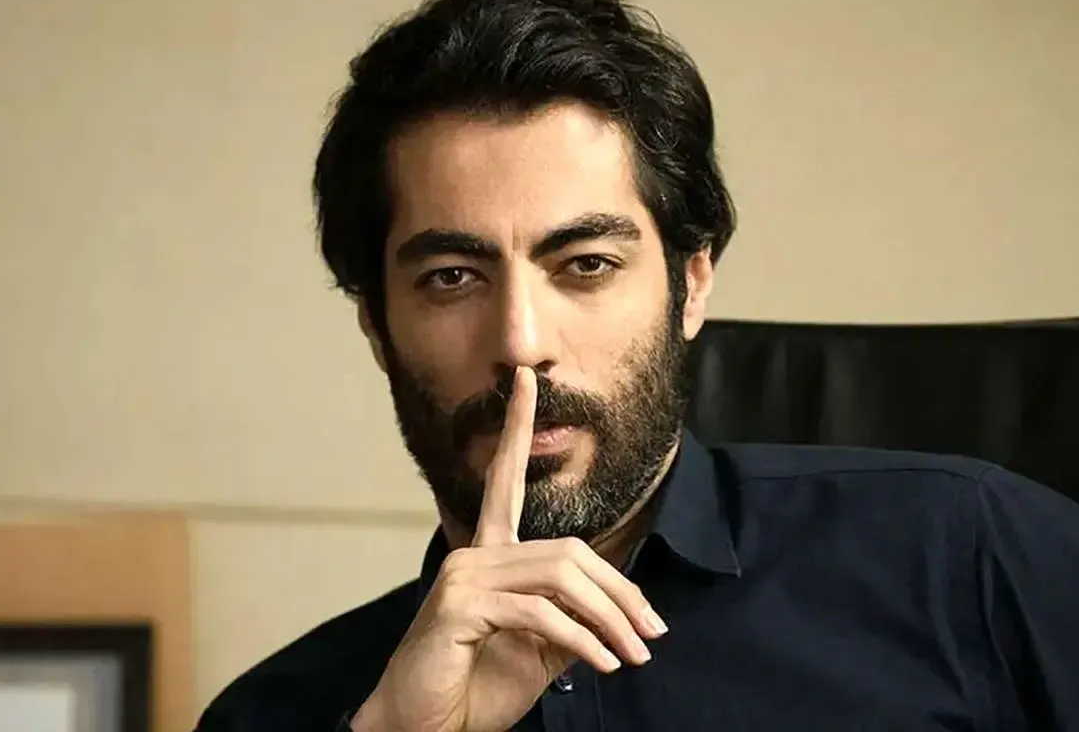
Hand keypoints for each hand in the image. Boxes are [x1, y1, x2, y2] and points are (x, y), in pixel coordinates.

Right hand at [351, 367, 667, 731]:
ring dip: (609, 619)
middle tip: (653, 632)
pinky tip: (604, 663)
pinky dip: (583, 639)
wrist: (424, 731)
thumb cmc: (475, 689)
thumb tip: (621, 617)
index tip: (524, 382)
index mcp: (487, 555)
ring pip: (560, 576)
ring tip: (636, 655)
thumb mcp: (538, 653)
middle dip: (619, 591)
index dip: (516, 428)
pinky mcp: (460, 604)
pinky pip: (540, 613)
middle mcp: (473, 554)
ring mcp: (463, 575)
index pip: (504, 481)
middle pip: (566, 549)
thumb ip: (570, 622)